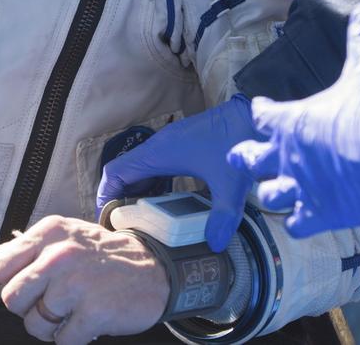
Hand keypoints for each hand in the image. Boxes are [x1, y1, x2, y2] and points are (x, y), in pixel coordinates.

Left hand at [0, 215, 168, 342]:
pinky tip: (84, 324)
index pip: (1, 264)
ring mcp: (77, 284)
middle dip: (27, 309)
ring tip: (67, 315)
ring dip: (49, 328)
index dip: (4, 283)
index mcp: (49, 233)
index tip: (20, 288)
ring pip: (34, 324)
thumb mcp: (62, 238)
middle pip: (12, 299)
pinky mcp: (94, 313)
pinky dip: (70, 339)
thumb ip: (21, 252)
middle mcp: (60, 255)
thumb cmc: (99, 256)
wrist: (153, 268)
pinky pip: (62, 341)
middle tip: (48, 304)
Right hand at [95, 96, 256, 251]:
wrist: (253, 115)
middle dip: (119, 199)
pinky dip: (152, 186)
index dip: (106, 195)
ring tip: (141, 219)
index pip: (115, 172)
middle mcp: (157, 148)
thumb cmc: (237, 141)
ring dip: (136, 192)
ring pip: (139, 170)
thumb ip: (222, 216)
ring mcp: (168, 146)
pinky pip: (155, 167)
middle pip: (123, 173)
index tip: (107, 219)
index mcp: (158, 154)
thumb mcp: (231, 183)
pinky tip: (166, 204)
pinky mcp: (180, 147)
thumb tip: (213, 244)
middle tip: (123, 226)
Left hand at [228, 3, 359, 236]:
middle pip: (248, 159)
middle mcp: (284, 155)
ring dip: (273, 194)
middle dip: (246, 159)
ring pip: (268, 196)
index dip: (262, 113)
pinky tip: (304, 222)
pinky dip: (300, 223)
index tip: (261, 111)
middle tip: (243, 159)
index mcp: (287, 121)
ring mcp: (298, 186)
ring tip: (276, 194)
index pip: (261, 114)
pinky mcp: (317, 213)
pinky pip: (297, 224)